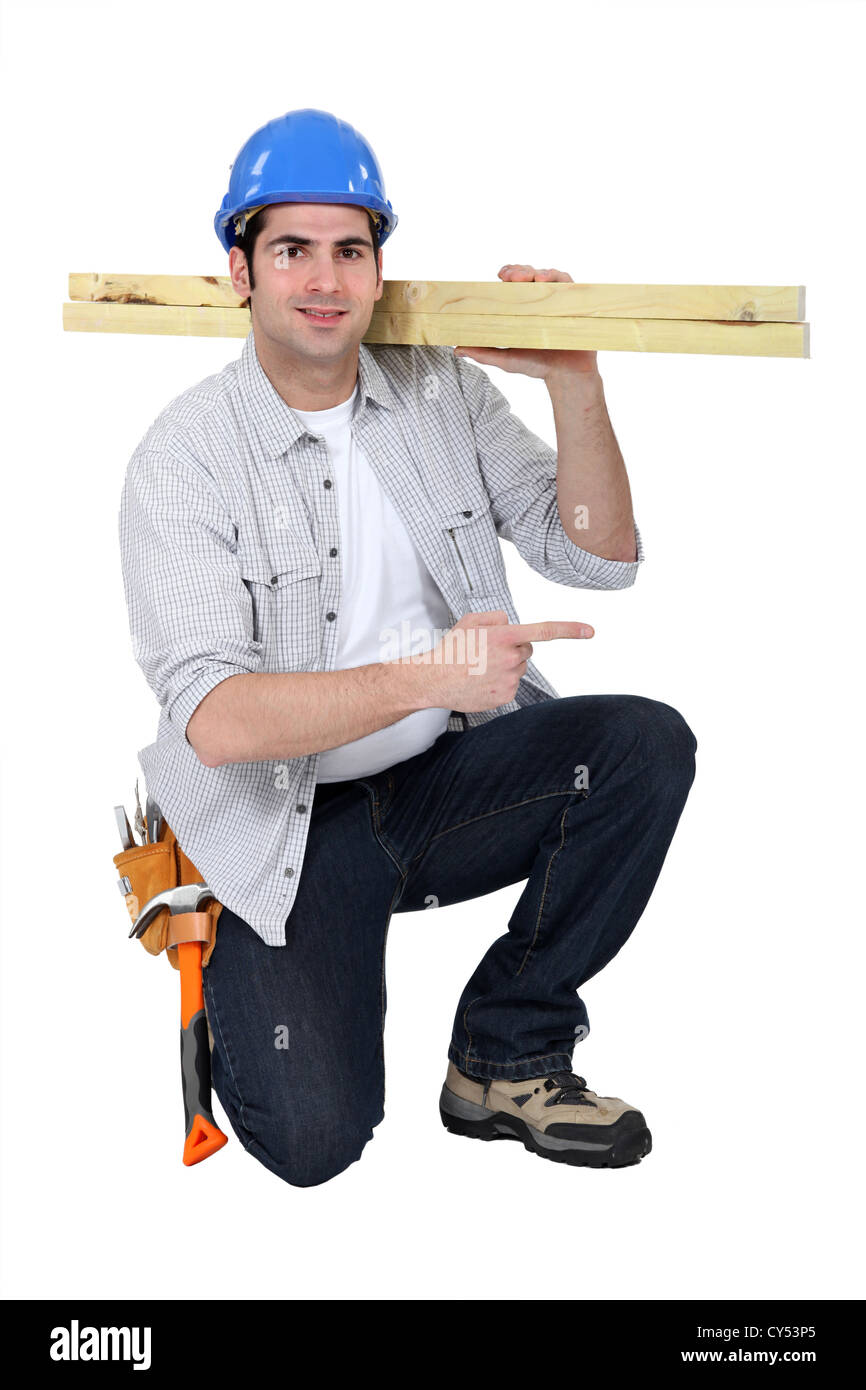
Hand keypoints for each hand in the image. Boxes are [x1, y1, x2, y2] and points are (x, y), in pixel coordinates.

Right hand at [413, 610, 593, 712]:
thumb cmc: (451, 649)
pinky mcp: (505, 696)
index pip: (545, 631)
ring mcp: (509, 679)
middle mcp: (511, 658)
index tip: (590, 631)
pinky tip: (480, 681)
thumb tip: (512, 624)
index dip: (570, 629)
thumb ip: (497, 617)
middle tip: (487, 652)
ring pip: (518, 668)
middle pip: (527, 649)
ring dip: (505, 666)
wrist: (434, 680)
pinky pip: (511, 685)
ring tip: (479, 667)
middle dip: (514, 648)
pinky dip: (499, 682)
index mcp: (505, 636)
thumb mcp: (470, 620)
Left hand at [453, 264, 598, 381]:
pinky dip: (556, 277)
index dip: (508, 274)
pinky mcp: (573, 303)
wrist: (566, 376)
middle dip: (519, 271)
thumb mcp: (506, 358)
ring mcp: (557, 301)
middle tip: (511, 277)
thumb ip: (483, 353)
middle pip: (528, 275)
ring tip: (528, 277)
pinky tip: (544, 281)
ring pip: (546, 275)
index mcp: (523, 308)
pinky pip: (566, 282)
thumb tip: (456, 350)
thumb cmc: (537, 366)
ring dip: (535, 271)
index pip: (513, 284)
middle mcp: (540, 301)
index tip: (500, 275)